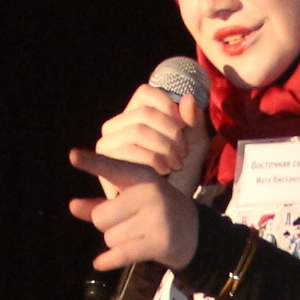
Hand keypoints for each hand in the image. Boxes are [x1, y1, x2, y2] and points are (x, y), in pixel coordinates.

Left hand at [68, 153, 201, 274]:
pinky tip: (99, 264)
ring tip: (138, 237)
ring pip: (110, 238)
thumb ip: (101, 203)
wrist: (195, 232)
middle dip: (107, 226)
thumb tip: (73, 206)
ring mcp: (156, 217)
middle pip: (100, 217)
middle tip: (128, 224)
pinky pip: (121, 253)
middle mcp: (150, 192)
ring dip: (117, 243)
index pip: (112, 169)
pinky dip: (108, 261)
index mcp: (142, 176)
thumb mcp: (131, 200)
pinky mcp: (160, 241)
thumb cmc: (155, 212)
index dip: (92, 163)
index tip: (72, 155)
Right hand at [94, 86, 208, 195]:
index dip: (168, 107)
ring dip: (162, 147)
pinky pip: (129, 150)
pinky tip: (163, 172)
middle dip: (170, 133)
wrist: (168, 206)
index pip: (145, 93)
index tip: (183, 127)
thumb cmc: (180, 173)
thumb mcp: (195, 145)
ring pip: (137, 130)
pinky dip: (151, 159)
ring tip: (174, 163)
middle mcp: (117, 125)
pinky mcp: (105, 161)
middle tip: (183, 153)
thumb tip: (188, 98)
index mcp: (135, 114)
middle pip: (145, 113)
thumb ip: (194, 121)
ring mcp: (108, 143)